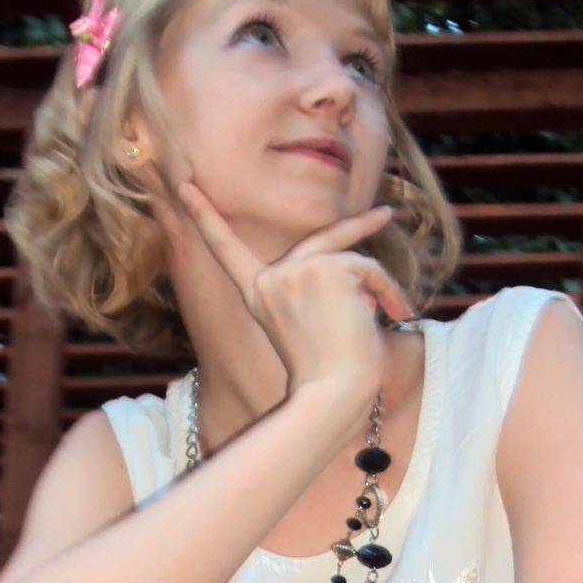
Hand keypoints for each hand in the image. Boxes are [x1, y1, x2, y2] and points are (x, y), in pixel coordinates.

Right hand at [173, 178, 413, 409]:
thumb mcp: (313, 327)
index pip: (227, 251)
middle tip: (386, 214)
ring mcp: (295, 271)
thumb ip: (320, 289)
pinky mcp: (324, 269)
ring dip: (380, 288)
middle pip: (321, 240)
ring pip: (353, 261)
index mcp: (259, 297)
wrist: (333, 394)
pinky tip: (397, 313)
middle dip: (359, 226)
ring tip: (394, 316)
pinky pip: (370, 269)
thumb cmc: (329, 376)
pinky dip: (389, 291)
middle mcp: (271, 280)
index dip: (205, 217)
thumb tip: (356, 262)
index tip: (184, 187)